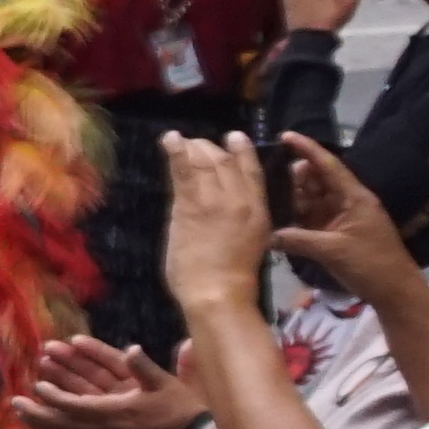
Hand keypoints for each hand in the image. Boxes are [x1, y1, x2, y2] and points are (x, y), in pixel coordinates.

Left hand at [13, 334, 204, 428]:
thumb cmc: (178, 411)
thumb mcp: (165, 385)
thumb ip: (145, 367)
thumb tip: (131, 348)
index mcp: (116, 413)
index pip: (77, 406)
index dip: (55, 397)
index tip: (38, 386)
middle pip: (62, 425)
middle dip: (37, 413)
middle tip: (15, 403)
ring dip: (40, 428)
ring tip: (21, 417)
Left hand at [163, 135, 274, 301]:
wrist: (219, 291)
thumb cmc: (233, 276)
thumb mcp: (251, 241)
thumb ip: (241, 219)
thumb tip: (226, 209)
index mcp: (259, 210)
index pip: (253, 171)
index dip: (244, 151)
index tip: (235, 137)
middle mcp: (240, 199)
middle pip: (226, 162)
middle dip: (210, 148)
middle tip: (196, 144)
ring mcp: (214, 201)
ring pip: (205, 163)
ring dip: (191, 147)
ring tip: (178, 139)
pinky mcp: (190, 207)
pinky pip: (183, 173)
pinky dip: (175, 153)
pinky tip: (169, 140)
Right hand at [268, 132, 413, 297]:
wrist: (394, 291)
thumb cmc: (371, 264)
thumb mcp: (332, 250)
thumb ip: (297, 239)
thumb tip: (266, 234)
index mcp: (354, 197)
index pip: (328, 166)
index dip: (308, 149)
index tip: (286, 135)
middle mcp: (346, 203)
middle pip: (317, 181)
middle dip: (295, 177)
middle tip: (269, 178)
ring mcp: (340, 219)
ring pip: (311, 201)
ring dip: (293, 199)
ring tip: (267, 197)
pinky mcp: (335, 235)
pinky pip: (311, 220)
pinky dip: (295, 219)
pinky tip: (276, 219)